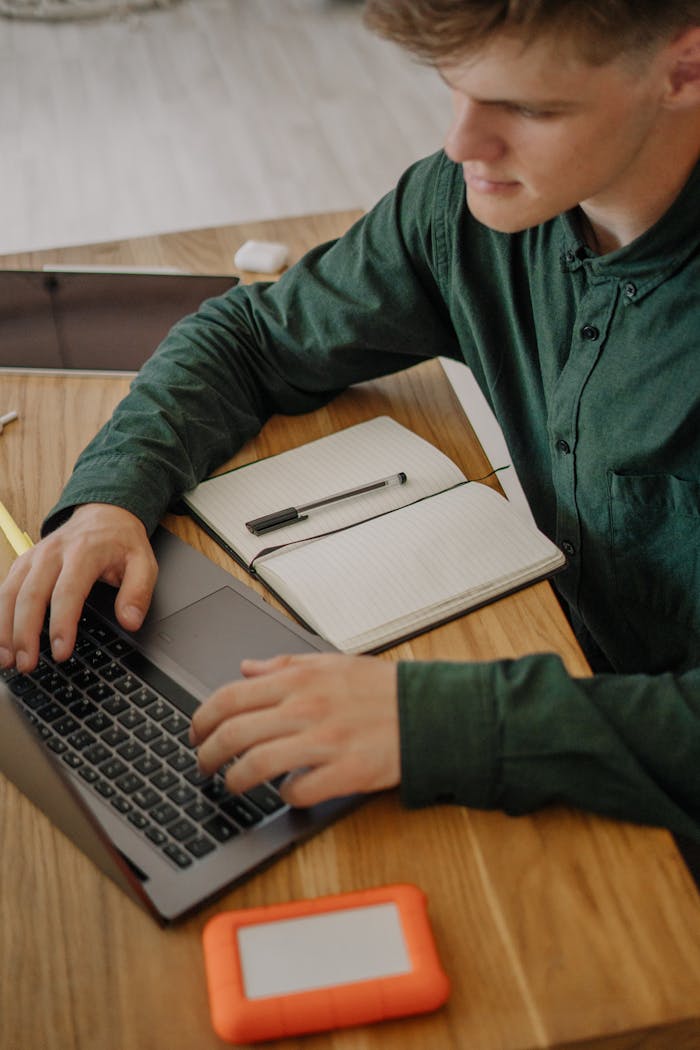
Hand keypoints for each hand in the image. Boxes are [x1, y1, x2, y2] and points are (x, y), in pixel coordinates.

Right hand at [0, 503, 157, 671]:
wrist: (103, 514)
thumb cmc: (121, 541)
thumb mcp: (144, 562)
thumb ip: (138, 592)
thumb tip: (130, 621)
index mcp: (84, 552)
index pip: (67, 592)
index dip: (62, 624)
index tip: (61, 651)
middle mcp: (53, 553)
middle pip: (31, 595)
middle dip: (25, 633)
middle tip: (27, 664)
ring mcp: (34, 557)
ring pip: (10, 593)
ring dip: (5, 628)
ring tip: (8, 659)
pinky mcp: (23, 562)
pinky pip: (4, 589)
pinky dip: (0, 616)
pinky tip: (2, 639)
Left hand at [190, 653, 399, 807]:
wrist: (431, 711)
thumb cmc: (383, 689)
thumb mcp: (330, 662)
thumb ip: (283, 665)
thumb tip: (246, 667)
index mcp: (299, 679)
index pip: (229, 697)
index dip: (202, 720)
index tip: (195, 733)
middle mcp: (306, 708)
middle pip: (234, 734)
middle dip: (207, 754)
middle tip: (202, 765)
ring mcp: (325, 742)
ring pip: (256, 765)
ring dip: (235, 780)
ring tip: (231, 785)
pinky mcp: (346, 772)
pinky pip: (299, 791)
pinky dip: (284, 796)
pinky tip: (284, 793)